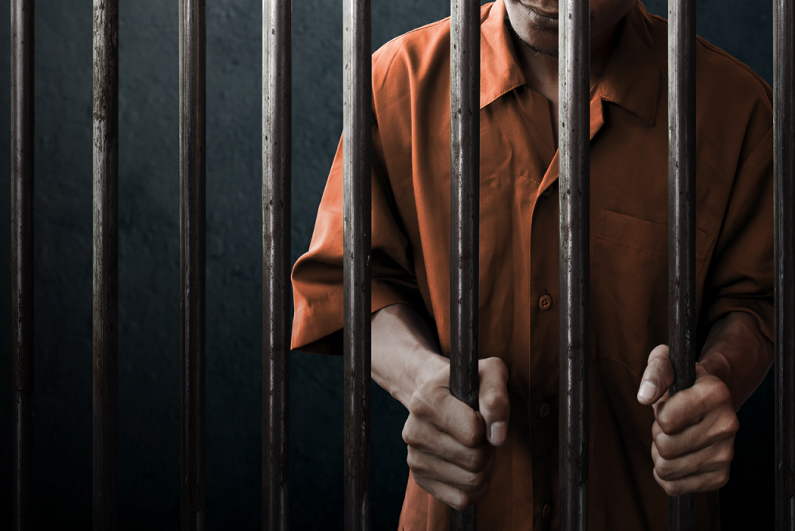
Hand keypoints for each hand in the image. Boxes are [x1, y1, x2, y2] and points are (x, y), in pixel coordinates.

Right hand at [402, 357, 509, 510]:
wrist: (437, 395)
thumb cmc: (467, 385)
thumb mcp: (489, 373)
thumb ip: (496, 396)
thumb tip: (496, 436)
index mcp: (424, 400)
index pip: (473, 432)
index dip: (486, 425)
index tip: (479, 414)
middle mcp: (413, 431)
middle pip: (474, 460)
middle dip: (488, 448)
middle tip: (482, 434)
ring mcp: (414, 458)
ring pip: (471, 482)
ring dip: (484, 467)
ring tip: (476, 447)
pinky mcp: (420, 479)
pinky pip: (462, 500)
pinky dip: (475, 488)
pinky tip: (470, 466)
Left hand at [637, 345, 738, 495]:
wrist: (711, 399)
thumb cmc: (683, 380)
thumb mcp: (667, 362)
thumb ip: (655, 373)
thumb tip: (644, 396)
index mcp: (716, 394)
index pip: (666, 420)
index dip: (659, 412)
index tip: (670, 404)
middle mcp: (728, 425)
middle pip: (665, 447)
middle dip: (658, 434)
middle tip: (670, 422)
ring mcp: (727, 454)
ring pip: (667, 469)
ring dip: (660, 454)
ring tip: (674, 436)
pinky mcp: (720, 476)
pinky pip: (675, 487)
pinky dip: (667, 474)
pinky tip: (676, 456)